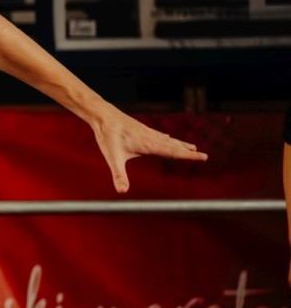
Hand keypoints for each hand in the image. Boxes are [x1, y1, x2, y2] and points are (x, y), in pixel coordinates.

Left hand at [90, 108, 207, 192]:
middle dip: (188, 151)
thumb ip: (119, 175)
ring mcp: (147, 132)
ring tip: (192, 146)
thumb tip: (122, 192)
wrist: (102, 115)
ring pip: (167, 139)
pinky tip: (168, 137)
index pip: (174, 152)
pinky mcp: (140, 129)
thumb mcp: (113, 158)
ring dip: (180, 144)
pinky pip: (158, 135)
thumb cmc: (108, 136)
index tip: (204, 157)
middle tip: (204, 155)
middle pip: (174, 145)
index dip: (189, 156)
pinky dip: (168, 138)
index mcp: (149, 145)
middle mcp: (151, 137)